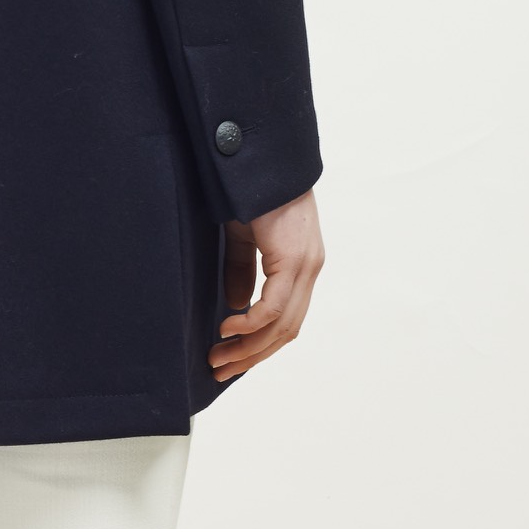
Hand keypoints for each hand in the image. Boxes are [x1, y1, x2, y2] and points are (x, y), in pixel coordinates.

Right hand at [211, 188, 323, 382]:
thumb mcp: (244, 237)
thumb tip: (238, 306)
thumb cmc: (252, 192)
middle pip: (286, 331)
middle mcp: (309, 269)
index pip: (286, 320)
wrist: (264, 159)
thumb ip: (244, 270)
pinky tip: (227, 328)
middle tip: (220, 369)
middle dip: (251, 355)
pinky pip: (273, 307)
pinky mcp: (293, 259)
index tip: (231, 359)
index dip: (259, 345)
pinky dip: (250, 324)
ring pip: (281, 325)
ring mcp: (305, 265)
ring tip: (219, 357)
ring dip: (249, 347)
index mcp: (301, 266)